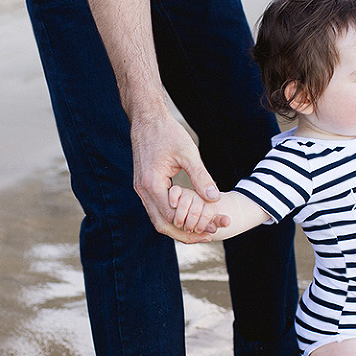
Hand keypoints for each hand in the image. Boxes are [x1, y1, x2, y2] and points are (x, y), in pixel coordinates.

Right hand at [131, 112, 220, 242]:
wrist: (146, 119)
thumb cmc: (168, 132)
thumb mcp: (188, 153)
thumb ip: (200, 176)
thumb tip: (214, 198)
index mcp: (152, 183)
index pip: (172, 216)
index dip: (193, 226)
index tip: (212, 228)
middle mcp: (142, 190)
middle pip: (161, 224)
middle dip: (184, 234)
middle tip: (207, 236)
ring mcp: (140, 189)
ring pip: (157, 218)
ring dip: (177, 227)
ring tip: (199, 231)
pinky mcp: (143, 185)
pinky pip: (155, 208)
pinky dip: (171, 217)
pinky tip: (187, 216)